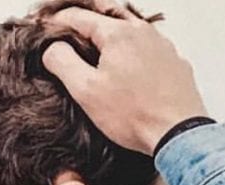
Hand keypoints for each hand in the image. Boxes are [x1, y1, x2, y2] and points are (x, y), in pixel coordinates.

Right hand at [40, 4, 210, 154]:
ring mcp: (162, 46)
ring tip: (100, 39)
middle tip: (72, 21)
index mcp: (118, 34)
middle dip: (87, 14)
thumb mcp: (87, 92)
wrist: (177, 132)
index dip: (59, 21)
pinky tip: (131, 61)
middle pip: (109, 12)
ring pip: (133, 26)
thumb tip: (52, 49)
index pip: (80, 17)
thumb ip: (64, 64)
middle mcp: (143, 32)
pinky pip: (151, 46)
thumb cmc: (133, 115)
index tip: (47, 28)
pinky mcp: (175, 63)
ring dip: (113, 28)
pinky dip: (135, 46)